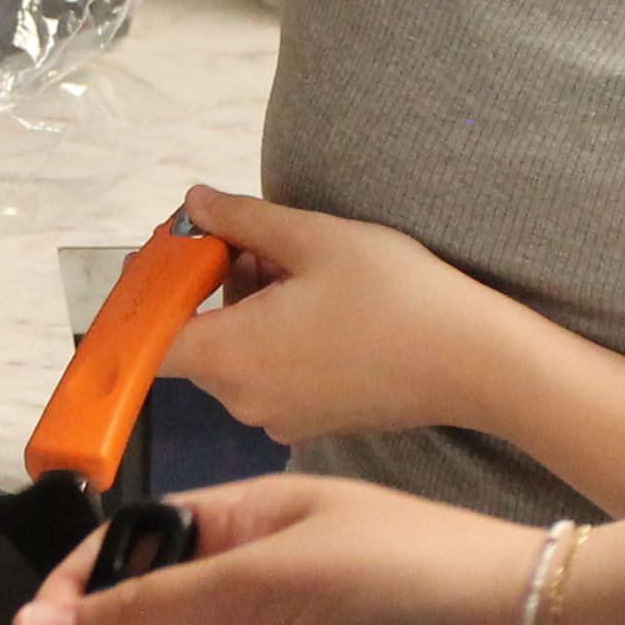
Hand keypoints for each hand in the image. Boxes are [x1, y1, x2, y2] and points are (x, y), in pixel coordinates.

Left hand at [160, 187, 536, 450]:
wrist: (476, 364)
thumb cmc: (398, 298)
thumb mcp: (313, 237)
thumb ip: (240, 219)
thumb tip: (194, 202)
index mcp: (232, 356)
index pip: (148, 340)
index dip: (148, 295)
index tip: (171, 254)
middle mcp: (244, 399)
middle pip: (196, 341)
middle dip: (212, 287)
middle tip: (254, 239)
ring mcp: (278, 417)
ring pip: (235, 356)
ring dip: (248, 308)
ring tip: (300, 265)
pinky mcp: (310, 421)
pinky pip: (268, 375)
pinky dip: (275, 338)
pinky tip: (321, 303)